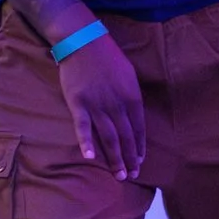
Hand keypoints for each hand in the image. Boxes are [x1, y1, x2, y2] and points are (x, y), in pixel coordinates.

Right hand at [56, 32, 144, 180]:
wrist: (83, 41)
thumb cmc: (108, 56)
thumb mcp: (129, 74)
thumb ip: (131, 96)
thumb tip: (135, 115)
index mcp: (132, 97)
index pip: (139, 128)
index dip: (139, 147)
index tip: (140, 161)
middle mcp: (117, 104)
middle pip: (126, 137)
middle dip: (130, 159)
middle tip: (132, 176)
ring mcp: (97, 105)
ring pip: (108, 137)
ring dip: (114, 158)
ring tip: (119, 175)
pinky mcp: (78, 103)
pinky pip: (83, 127)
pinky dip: (86, 142)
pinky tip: (90, 157)